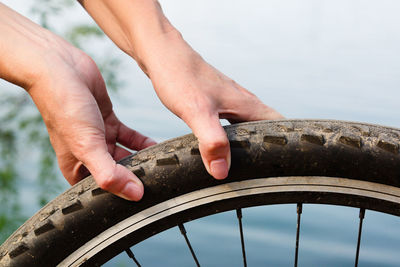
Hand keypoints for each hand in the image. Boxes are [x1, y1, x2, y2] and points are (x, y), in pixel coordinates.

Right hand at [28, 40, 155, 200]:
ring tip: (162, 164)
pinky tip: (156, 147)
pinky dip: (142, 143)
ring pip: (125, 155)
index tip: (143, 198)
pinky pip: (129, 137)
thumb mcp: (88, 146)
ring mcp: (99, 137)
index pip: (101, 191)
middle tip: (159, 180)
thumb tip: (134, 194)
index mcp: (75, 166)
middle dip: (135, 177)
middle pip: (116, 174)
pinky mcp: (109, 120)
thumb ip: (110, 173)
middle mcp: (87, 154)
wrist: (59, 66)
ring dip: (141, 159)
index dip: (120, 196)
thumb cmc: (64, 106)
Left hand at [144, 32, 282, 178]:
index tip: (284, 163)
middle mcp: (242, 101)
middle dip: (268, 146)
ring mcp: (228, 100)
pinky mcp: (214, 100)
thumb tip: (222, 170)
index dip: (286, 144)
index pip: (279, 125)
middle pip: (265, 127)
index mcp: (247, 104)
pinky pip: (229, 122)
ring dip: (247, 141)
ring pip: (247, 124)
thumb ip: (212, 141)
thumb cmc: (181, 77)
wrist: (162, 54)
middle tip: (263, 170)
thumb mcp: (197, 112)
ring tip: (244, 162)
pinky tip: (218, 144)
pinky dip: (229, 136)